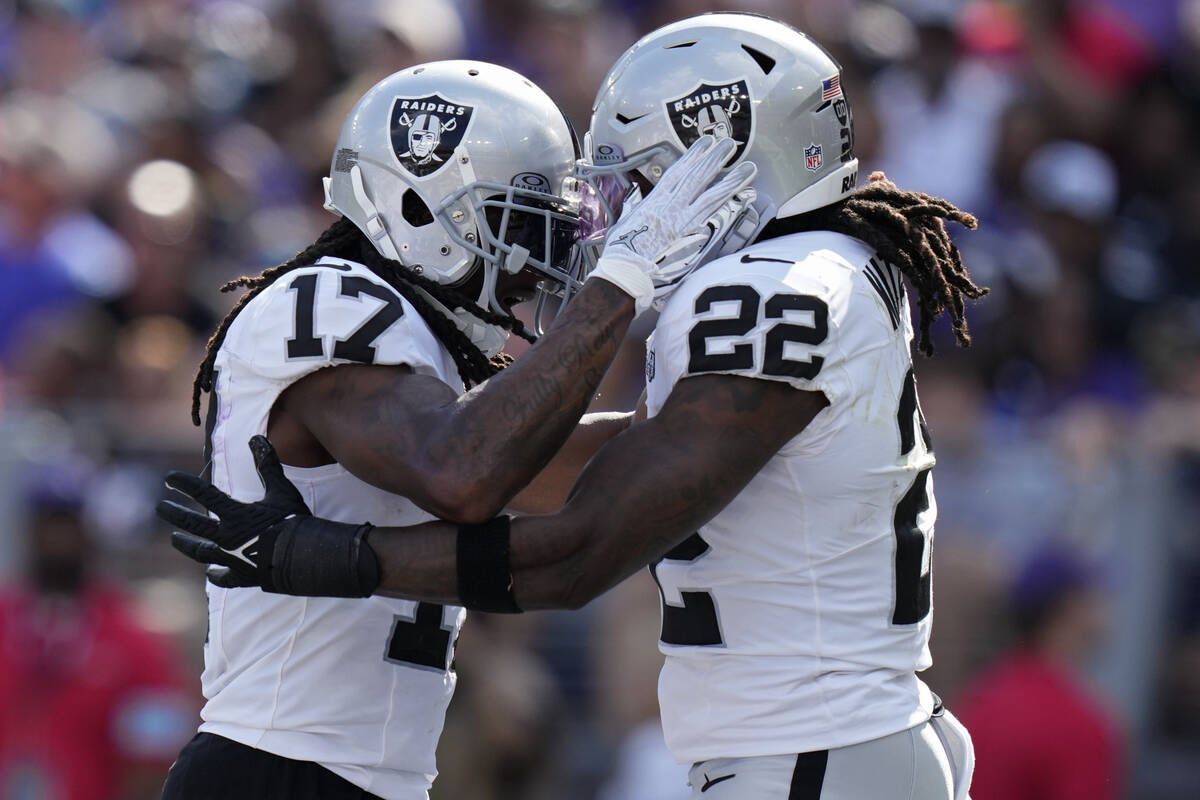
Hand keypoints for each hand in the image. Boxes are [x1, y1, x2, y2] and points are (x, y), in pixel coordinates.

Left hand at [157, 436, 378, 596]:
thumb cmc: (293, 520)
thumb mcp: (281, 489)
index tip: (169, 478)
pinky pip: (223, 576)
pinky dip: (216, 574)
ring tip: (174, 539)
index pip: (203, 494)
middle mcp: (226, 536)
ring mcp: (231, 558)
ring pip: (200, 551)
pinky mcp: (242, 575)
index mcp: (234, 514)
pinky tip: (211, 572)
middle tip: (160, 507)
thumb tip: (256, 438)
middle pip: (192, 524)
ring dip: (185, 544)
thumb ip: (267, 464)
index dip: (184, 483)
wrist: (303, 558)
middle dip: (174, 513)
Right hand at [588, 135, 756, 312]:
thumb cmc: (621, 253)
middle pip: (696, 178)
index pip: (677, 173)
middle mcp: (671, 207)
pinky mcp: (693, 238)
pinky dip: (731, 207)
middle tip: (729, 144)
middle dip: (714, 159)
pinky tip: (746, 198)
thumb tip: (636, 201)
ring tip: (748, 168)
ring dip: (730, 180)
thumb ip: (635, 209)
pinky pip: (716, 219)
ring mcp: (684, 222)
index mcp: (654, 202)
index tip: (704, 144)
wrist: (626, 272)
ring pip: (711, 195)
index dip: (692, 157)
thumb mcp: (625, 222)